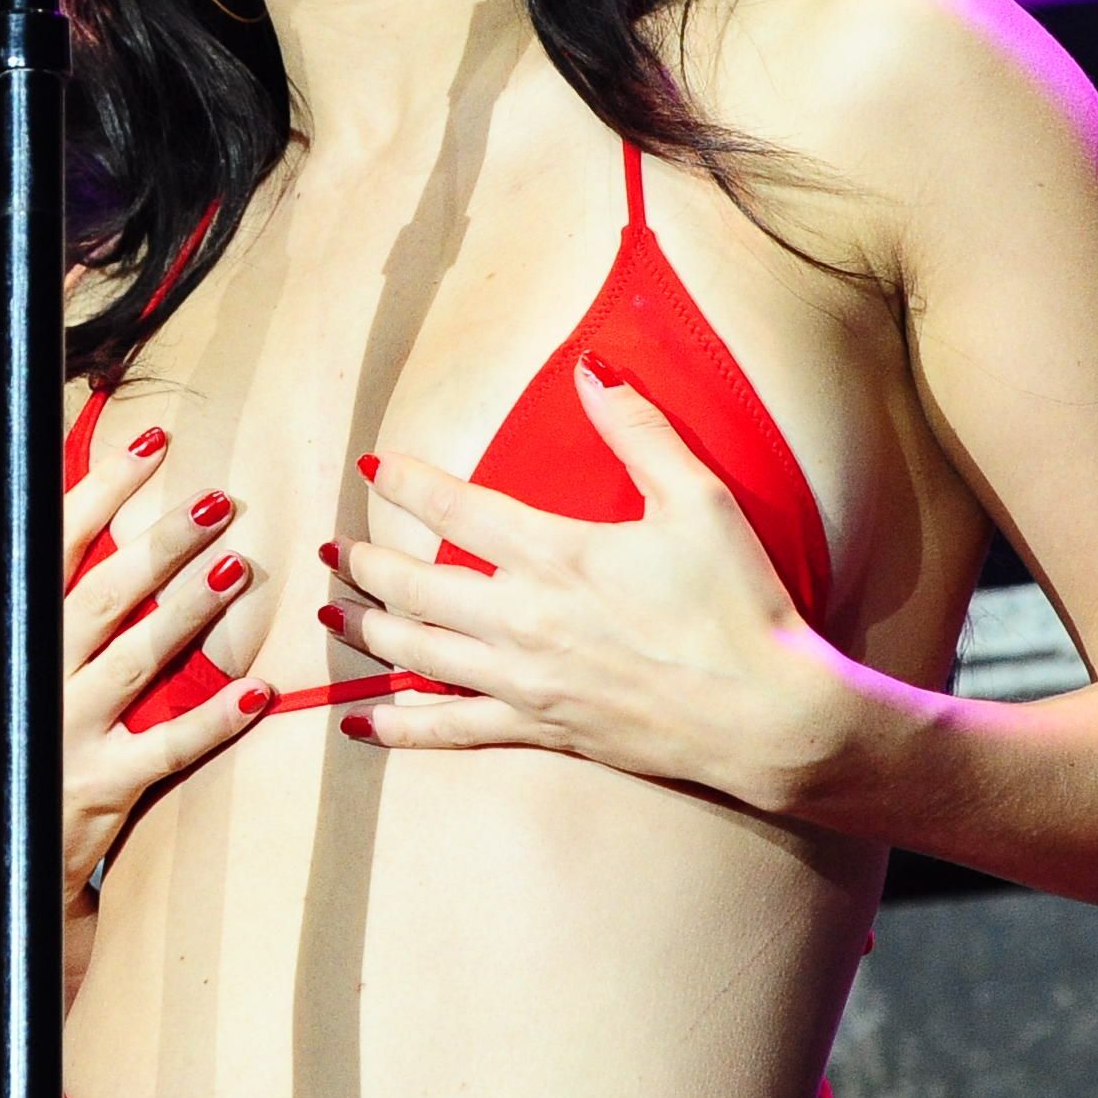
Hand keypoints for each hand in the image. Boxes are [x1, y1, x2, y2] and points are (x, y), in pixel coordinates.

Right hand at [0, 420, 270, 933]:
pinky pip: (168, 747)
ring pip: (136, 661)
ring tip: (238, 571)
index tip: (153, 440)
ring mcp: (63, 734)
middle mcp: (25, 678)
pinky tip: (257, 690)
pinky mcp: (101, 786)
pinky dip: (213, 719)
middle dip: (159, 544)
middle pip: (98, 596)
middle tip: (218, 501)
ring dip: (188, 613)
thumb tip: (35, 491)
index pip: (47, 543)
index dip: (100, 489)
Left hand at [319, 361, 844, 815]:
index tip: (374, 465)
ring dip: (367, 628)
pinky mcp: (540, 728)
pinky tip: (360, 720)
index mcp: (555, 553)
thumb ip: (638, 431)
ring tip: (331, 612)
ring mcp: (525, 680)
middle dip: (366, 561)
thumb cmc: (738, 604)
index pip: (456, 505)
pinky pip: (450, 729)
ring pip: (418, 653)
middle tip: (336, 547)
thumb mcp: (699, 499)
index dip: (407, 482)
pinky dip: (399, 724)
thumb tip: (593, 368)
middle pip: (415, 584)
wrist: (766, 716)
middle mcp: (523, 618)